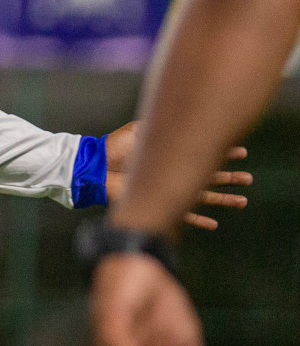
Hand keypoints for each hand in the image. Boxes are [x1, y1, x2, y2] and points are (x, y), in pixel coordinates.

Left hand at [104, 120, 250, 228]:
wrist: (96, 167)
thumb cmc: (114, 148)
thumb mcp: (138, 131)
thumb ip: (157, 127)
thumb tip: (179, 121)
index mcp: (170, 154)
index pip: (202, 153)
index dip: (222, 153)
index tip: (242, 152)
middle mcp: (172, 172)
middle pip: (208, 177)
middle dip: (230, 178)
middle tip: (249, 179)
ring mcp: (166, 189)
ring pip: (202, 197)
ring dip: (222, 200)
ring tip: (243, 202)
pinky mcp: (157, 202)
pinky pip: (182, 215)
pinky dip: (198, 220)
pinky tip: (214, 224)